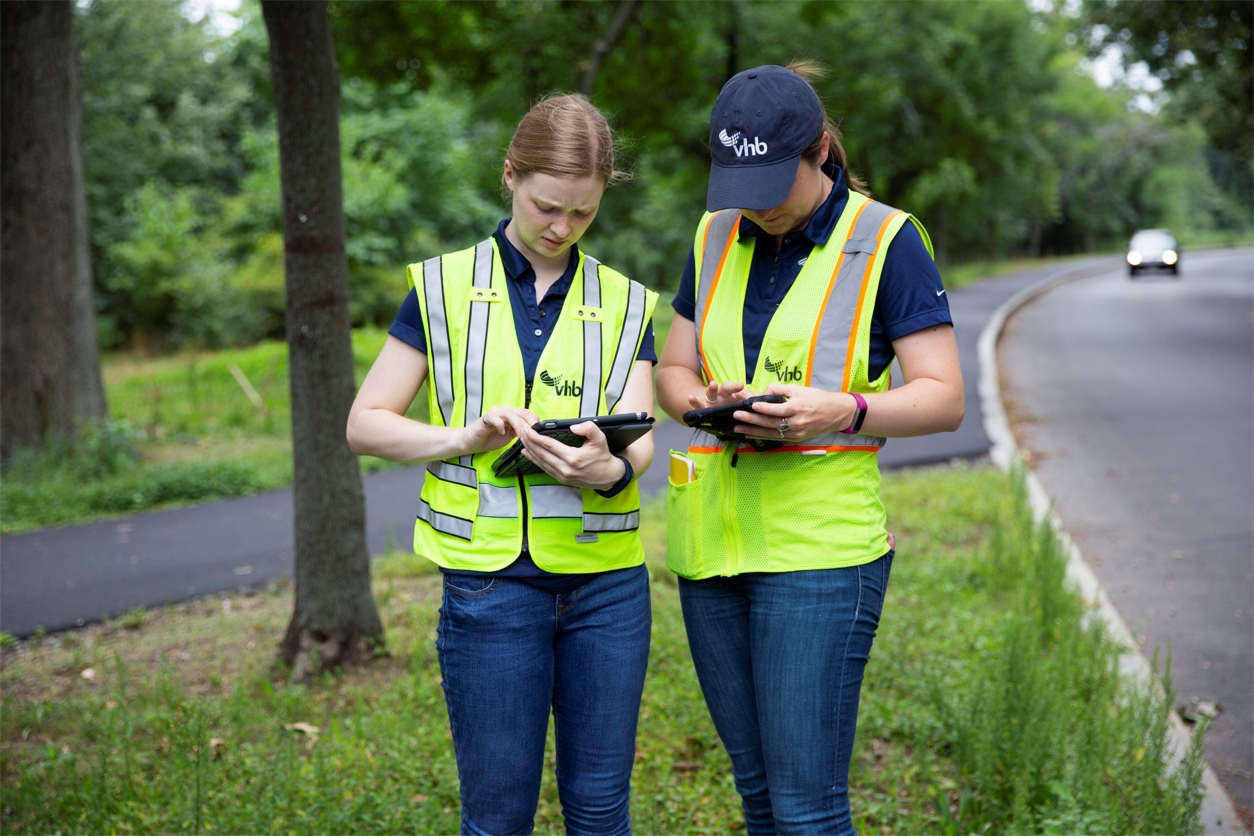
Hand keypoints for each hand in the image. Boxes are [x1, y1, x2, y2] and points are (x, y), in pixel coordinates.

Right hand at [457, 406, 538, 454]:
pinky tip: (502, 433)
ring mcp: (495, 413)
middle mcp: (504, 411)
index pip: (527, 414)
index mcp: (512, 414)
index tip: (538, 434)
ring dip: (517, 425)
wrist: (472, 442)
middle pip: (522, 412)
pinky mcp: (486, 418)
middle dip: (529, 424)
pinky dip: (501, 425)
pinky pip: (496, 418)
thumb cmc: (490, 438)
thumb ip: (520, 431)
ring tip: (520, 436)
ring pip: (511, 414)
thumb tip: (535, 430)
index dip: (534, 423)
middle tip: (532, 435)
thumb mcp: (510, 436)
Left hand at [520, 420, 626, 489]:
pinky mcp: (562, 479)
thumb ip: (589, 428)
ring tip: (522, 440)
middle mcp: (565, 468)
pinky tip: (527, 454)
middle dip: (529, 442)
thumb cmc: (603, 457)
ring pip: (541, 462)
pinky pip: (544, 468)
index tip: (528, 430)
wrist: (608, 477)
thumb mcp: (600, 439)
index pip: (549, 445)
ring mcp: (562, 475)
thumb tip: (574, 426)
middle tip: (521, 432)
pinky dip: (534, 460)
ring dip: (530, 450)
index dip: (536, 437)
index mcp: (573, 458)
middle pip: (541, 454)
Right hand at [686, 381, 760, 410]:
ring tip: (713, 384)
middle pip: (727, 388)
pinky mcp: (701, 407)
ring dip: (712, 388)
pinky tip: (690, 397)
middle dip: (733, 386)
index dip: (744, 390)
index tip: (750, 390)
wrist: (708, 409)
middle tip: (740, 385)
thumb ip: (750, 400)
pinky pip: (697, 405)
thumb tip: (765, 397)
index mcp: (731, 393)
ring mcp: (710, 400)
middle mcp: (721, 394)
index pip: (738, 389)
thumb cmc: (727, 406)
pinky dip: (693, 401)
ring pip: (711, 392)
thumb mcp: (738, 403)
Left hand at [732, 383, 857, 440]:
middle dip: (752, 420)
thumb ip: (781, 390)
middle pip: (771, 423)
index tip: (751, 405)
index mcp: (798, 408)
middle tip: (737, 417)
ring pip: (771, 433)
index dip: (764, 408)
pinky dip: (762, 436)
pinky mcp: (796, 438)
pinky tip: (750, 434)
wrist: (836, 413)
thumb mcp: (800, 389)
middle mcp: (796, 422)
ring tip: (738, 428)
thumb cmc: (818, 399)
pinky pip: (777, 438)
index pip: (777, 409)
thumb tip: (765, 393)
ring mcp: (796, 432)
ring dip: (753, 431)